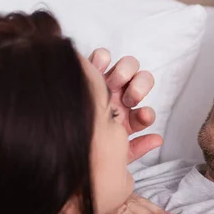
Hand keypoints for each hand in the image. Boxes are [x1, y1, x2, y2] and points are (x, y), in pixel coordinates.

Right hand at [89, 48, 162, 162]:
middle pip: (143, 81)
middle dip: (140, 87)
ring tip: (113, 83)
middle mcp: (120, 99)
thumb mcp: (110, 156)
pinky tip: (98, 69)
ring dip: (125, 72)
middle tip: (128, 99)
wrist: (55, 141)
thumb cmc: (85, 149)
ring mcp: (107, 83)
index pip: (145, 114)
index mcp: (127, 120)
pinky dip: (103, 58)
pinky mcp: (90, 72)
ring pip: (128, 66)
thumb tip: (158, 139)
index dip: (147, 114)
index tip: (142, 116)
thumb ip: (136, 149)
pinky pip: (101, 56)